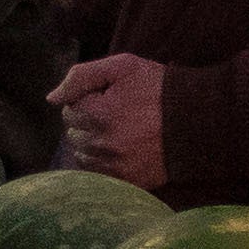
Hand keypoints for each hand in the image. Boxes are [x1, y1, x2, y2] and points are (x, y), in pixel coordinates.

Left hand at [56, 53, 170, 187]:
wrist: (198, 119)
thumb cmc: (159, 88)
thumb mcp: (124, 67)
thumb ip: (83, 76)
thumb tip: (51, 98)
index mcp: (98, 114)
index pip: (69, 109)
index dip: (89, 99)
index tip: (110, 96)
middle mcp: (102, 144)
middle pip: (74, 134)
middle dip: (88, 122)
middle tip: (116, 113)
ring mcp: (113, 166)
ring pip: (83, 155)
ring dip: (94, 143)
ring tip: (120, 131)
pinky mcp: (125, 181)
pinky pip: (97, 174)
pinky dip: (103, 162)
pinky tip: (121, 150)